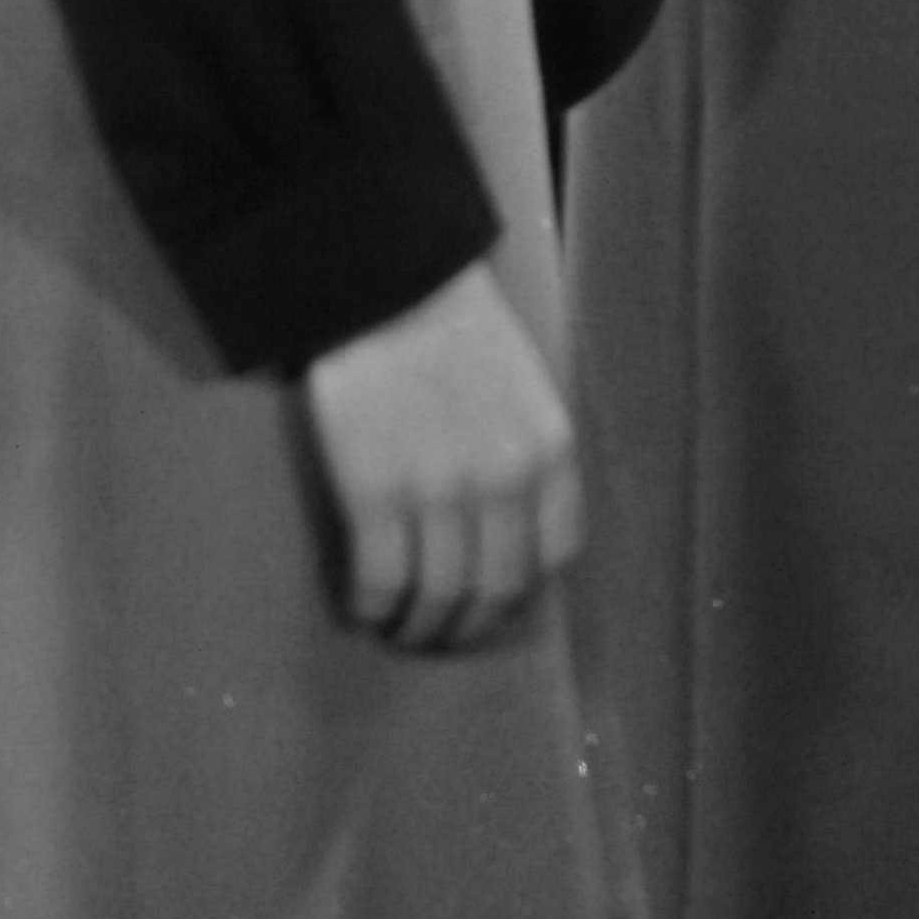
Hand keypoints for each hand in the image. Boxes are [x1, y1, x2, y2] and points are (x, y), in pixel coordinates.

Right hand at [293, 259, 578, 651]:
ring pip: (439, 595)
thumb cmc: (454, 331)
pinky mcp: (376, 490)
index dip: (522, 591)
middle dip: (470, 625)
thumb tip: (514, 532)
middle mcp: (505, 480)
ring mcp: (439, 489)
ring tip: (401, 629)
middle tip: (443, 633)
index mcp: (550, 451)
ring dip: (420, 626)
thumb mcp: (526, 390)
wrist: (387, 284)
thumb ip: (529, 457)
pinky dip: (373, 606)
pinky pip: (381, 578)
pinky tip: (363, 607)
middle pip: (496, 588)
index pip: (555, 555)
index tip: (494, 600)